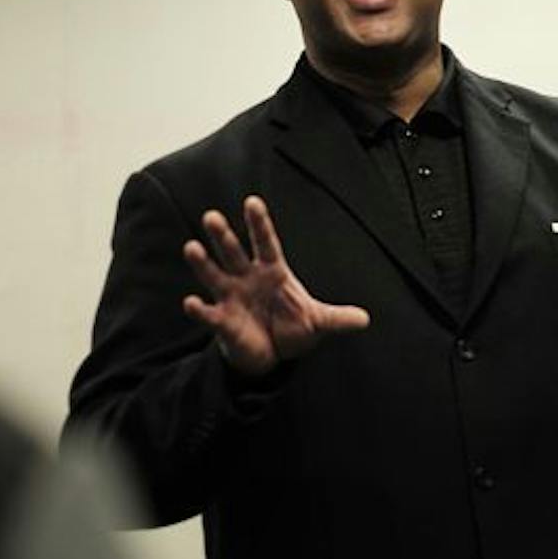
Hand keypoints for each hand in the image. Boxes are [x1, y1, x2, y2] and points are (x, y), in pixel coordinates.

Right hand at [182, 196, 368, 375]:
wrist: (271, 356)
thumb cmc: (290, 327)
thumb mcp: (317, 322)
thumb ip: (337, 318)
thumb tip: (366, 319)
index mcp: (272, 271)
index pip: (265, 243)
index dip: (259, 224)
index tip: (251, 202)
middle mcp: (247, 279)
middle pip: (234, 253)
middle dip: (223, 236)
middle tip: (211, 216)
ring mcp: (232, 298)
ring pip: (214, 275)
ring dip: (202, 263)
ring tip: (191, 248)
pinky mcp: (223, 321)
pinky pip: (209, 314)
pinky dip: (199, 310)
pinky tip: (191, 303)